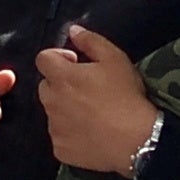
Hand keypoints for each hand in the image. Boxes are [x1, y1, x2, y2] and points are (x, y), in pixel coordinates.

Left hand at [38, 25, 158, 177]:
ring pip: (53, 112)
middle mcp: (51, 101)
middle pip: (46, 86)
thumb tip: (73, 31)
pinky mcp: (60, 149)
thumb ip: (91, 41)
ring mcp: (54, 127)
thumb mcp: (115, 59)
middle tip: (87, 91)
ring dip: (65, 109)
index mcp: (62, 77)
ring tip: (92, 114)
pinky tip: (91, 133)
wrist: (136, 140)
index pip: (43, 59)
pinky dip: (70, 133)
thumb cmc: (126, 96)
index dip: (58, 58)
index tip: (77, 64)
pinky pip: (60, 136)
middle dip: (61, 85)